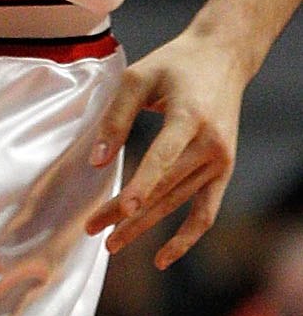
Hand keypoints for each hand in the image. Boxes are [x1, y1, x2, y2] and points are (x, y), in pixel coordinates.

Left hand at [86, 25, 250, 265]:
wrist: (222, 58)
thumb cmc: (173, 65)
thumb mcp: (137, 78)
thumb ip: (116, 119)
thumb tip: (96, 162)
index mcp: (190, 116)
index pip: (163, 157)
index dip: (141, 184)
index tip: (120, 208)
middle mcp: (211, 143)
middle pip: (164, 186)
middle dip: (126, 212)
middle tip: (91, 229)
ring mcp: (221, 160)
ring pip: (179, 203)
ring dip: (145, 226)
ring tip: (111, 243)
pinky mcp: (224, 170)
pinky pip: (206, 211)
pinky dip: (187, 237)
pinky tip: (162, 256)